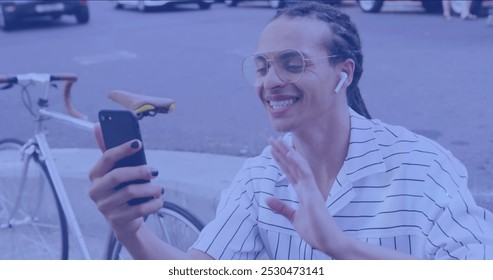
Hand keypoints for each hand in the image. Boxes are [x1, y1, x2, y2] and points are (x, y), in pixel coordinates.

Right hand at [88, 124, 162, 240]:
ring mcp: (105, 207)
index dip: (122, 149)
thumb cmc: (121, 189)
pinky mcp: (117, 220)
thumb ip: (110, 150)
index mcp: (95, 175)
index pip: (106, 158)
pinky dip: (154, 203)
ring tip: (159, 188)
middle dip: (139, 171)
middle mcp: (96, 191)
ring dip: (150, 189)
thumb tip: (97, 126)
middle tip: (155, 171)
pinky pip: (139, 210)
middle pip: (118, 176)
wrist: (124, 220)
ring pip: (131, 192)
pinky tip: (159, 200)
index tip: (138, 143)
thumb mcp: (116, 171)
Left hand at [266, 137, 345, 254]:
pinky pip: (305, 173)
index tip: (271, 149)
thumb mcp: (293, 218)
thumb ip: (281, 207)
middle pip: (291, 165)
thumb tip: (266, 199)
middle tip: (271, 139)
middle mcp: (307, 187)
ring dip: (287, 152)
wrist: (328, 242)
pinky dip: (297, 162)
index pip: (289, 172)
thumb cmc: (315, 231)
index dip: (280, 160)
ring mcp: (311, 188)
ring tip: (276, 141)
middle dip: (281, 152)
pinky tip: (288, 153)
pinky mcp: (313, 193)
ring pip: (298, 165)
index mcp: (302, 192)